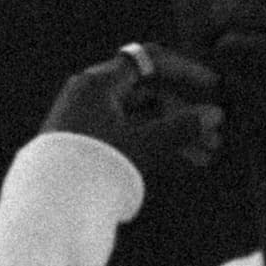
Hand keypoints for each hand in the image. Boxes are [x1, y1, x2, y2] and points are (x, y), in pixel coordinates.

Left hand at [39, 45, 225, 186]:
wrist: (50, 205)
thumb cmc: (95, 167)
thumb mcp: (142, 145)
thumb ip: (180, 128)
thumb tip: (216, 115)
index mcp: (99, 82)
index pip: (150, 61)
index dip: (185, 71)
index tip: (212, 86)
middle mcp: (92, 94)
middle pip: (150, 93)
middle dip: (184, 115)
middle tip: (214, 137)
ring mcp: (88, 118)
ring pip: (142, 118)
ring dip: (174, 134)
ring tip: (205, 158)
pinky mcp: (87, 142)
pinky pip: (128, 134)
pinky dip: (154, 144)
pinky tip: (181, 161)